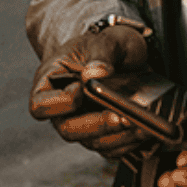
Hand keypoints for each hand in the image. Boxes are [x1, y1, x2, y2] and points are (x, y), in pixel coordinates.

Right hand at [29, 23, 156, 159]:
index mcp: (50, 83)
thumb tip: (95, 74)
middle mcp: (63, 110)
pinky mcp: (104, 133)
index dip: (60, 103)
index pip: (41, 105)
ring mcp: (84, 124)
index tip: (81, 89)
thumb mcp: (106, 39)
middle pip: (69, 130)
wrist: (123, 54)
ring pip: (93, 142)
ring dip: (117, 136)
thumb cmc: (106, 44)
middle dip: (97, 126)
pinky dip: (129, 142)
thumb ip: (101, 53)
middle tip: (120, 117)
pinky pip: (112, 147)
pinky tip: (145, 131)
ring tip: (141, 124)